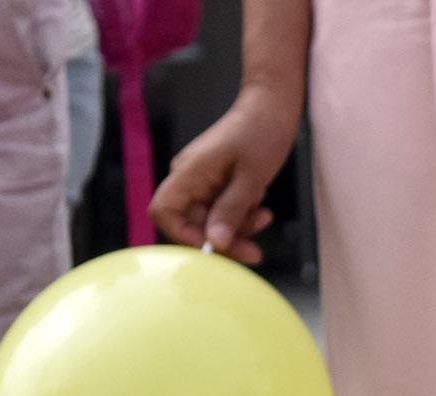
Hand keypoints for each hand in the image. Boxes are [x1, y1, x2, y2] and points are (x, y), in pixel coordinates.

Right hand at [150, 83, 300, 264]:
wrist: (272, 105)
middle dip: (224, 238)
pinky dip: (242, 216)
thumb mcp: (251, 177)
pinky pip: (223, 211)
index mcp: (188, 171)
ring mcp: (204, 181)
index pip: (163, 211)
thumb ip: (231, 210)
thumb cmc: (261, 131)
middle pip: (193, 223)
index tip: (214, 245)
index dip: (182, 234)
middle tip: (254, 250)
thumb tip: (214, 243)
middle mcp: (190, 178)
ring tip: (264, 216)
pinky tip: (261, 208)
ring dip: (238, 228)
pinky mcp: (218, 183)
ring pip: (211, 221)